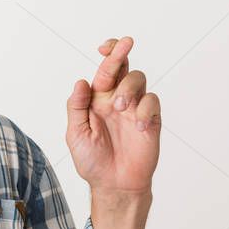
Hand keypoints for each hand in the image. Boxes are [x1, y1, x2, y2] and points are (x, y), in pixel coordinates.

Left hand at [65, 37, 160, 194]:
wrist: (114, 184)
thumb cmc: (92, 160)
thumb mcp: (76, 134)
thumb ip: (77, 107)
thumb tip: (81, 81)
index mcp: (96, 100)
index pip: (103, 71)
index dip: (106, 54)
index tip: (104, 47)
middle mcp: (116, 99)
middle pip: (122, 67)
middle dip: (121, 53)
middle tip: (124, 44)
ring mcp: (134, 108)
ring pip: (138, 79)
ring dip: (128, 87)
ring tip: (119, 107)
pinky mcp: (151, 120)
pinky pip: (152, 102)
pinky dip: (146, 109)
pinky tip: (139, 126)